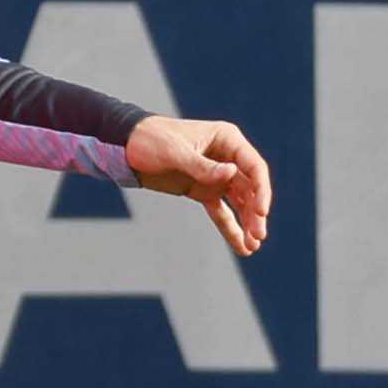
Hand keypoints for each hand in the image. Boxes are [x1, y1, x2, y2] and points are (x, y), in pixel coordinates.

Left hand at [127, 115, 270, 255]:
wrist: (125, 146)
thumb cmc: (150, 140)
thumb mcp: (174, 152)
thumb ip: (201, 166)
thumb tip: (231, 172)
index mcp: (226, 139)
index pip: (253, 167)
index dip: (261, 190)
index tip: (262, 212)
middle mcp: (226, 157)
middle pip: (250, 188)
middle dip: (255, 213)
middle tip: (258, 236)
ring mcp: (215, 176)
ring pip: (239, 202)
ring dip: (247, 223)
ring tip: (253, 246)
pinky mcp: (202, 191)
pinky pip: (221, 212)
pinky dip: (230, 228)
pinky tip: (242, 248)